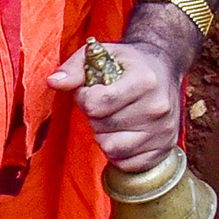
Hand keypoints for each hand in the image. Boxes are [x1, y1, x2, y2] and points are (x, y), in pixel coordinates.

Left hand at [47, 38, 183, 174]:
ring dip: (104, 136)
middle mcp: (157, 107)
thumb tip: (52, 82)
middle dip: (94, 117)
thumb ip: (73, 69)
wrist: (163, 67)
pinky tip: (123, 134)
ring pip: (113, 149)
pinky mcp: (165, 148)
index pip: (97, 104)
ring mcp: (163, 130)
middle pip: (103, 127)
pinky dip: (118, 153)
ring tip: (112, 120)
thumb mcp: (99, 55)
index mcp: (144, 81)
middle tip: (104, 105)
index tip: (90, 91)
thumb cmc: (126, 63)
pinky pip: (127, 164)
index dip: (84, 98)